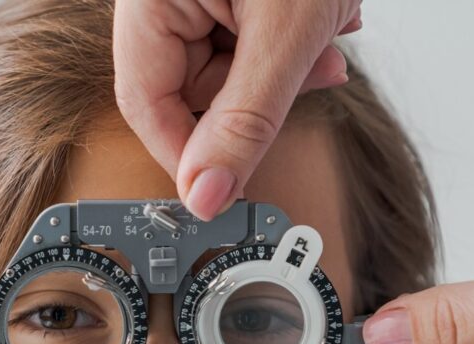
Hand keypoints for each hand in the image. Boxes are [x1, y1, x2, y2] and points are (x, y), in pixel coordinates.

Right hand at [112, 0, 361, 220]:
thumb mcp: (285, 32)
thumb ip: (245, 121)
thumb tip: (207, 195)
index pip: (145, 104)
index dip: (187, 152)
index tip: (223, 186)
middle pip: (189, 88)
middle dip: (256, 97)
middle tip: (310, 79)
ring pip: (224, 65)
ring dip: (282, 68)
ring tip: (328, 34)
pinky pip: (244, 36)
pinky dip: (287, 40)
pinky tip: (322, 16)